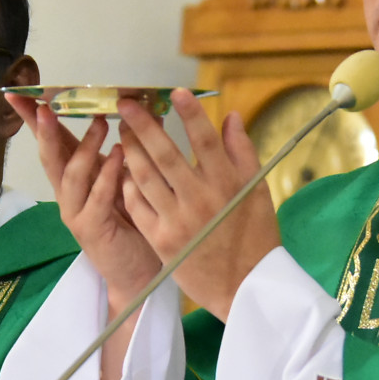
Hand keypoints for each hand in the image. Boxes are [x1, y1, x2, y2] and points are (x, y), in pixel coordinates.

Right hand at [4, 93, 160, 302]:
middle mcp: (68, 195)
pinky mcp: (91, 230)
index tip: (18, 94)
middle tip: (44, 105)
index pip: (52, 143)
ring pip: (72, 176)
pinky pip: (96, 198)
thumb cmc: (133, 222)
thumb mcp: (128, 178)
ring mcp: (76, 213)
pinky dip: (106, 176)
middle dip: (46, 131)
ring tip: (100, 122)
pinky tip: (117, 156)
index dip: (35, 119)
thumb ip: (128, 148)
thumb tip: (140, 110)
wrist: (140, 270)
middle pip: (50, 157)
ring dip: (84, 147)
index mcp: (74, 179)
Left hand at [117, 89, 280, 320]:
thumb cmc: (255, 236)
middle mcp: (201, 199)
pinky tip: (121, 169)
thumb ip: (242, 151)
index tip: (175, 92)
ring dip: (130, 151)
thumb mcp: (257, 191)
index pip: (205, 139)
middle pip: (166, 154)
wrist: (244, 288)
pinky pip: (138, 206)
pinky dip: (128, 185)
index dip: (190, 113)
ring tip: (120, 131)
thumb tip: (229, 115)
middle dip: (144, 125)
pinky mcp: (162, 240)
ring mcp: (178, 220)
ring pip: (145, 177)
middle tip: (126, 104)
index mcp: (228, 183)